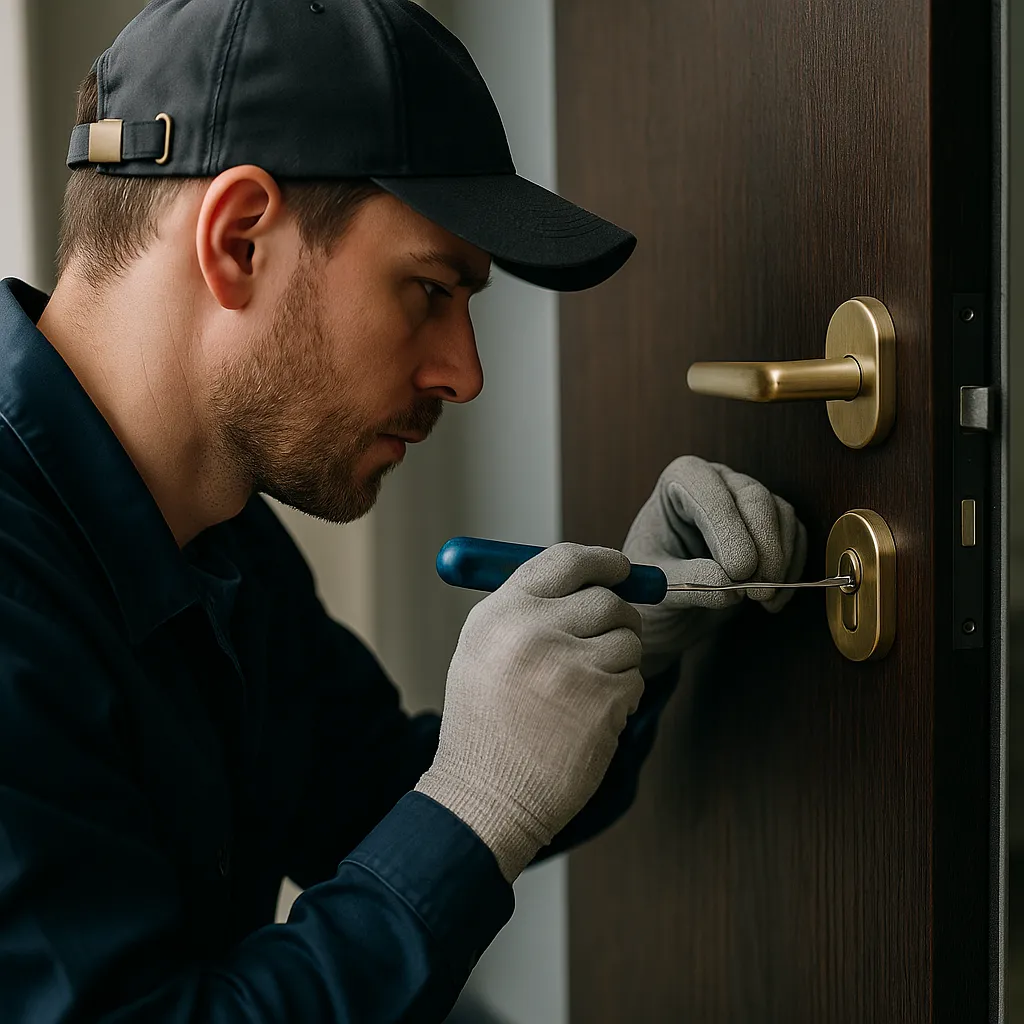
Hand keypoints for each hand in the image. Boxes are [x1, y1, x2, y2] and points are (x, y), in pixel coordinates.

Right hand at [416, 543, 644, 881]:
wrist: (486, 794)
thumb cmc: (486, 723)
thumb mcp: (484, 649)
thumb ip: (531, 607)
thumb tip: (592, 577)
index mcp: (501, 612)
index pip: (565, 560)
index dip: (601, 561)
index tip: (621, 568)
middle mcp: (534, 630)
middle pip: (606, 598)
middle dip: (617, 619)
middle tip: (607, 640)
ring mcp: (571, 665)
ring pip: (627, 639)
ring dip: (617, 662)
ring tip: (582, 691)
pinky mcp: (602, 700)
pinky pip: (634, 678)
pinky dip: (622, 696)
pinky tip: (587, 718)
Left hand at [623, 456, 806, 673]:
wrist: (668, 605)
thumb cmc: (652, 586)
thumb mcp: (656, 587)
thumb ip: (687, 582)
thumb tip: (727, 582)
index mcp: (678, 483)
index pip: (707, 488)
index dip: (726, 526)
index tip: (738, 569)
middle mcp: (717, 483)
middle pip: (753, 497)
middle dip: (762, 545)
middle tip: (756, 590)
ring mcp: (747, 500)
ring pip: (780, 515)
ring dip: (779, 561)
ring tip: (760, 600)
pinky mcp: (771, 524)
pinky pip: (794, 537)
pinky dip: (790, 571)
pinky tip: (771, 602)